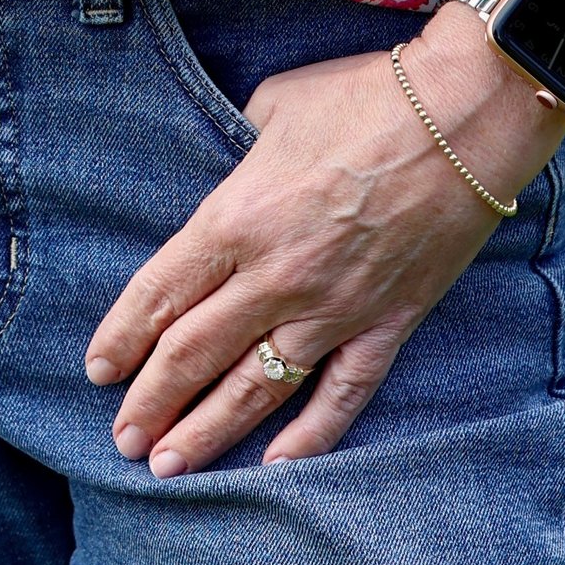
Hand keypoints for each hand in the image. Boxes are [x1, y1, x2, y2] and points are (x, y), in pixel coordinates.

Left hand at [84, 12, 564, 471]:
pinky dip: (310, 436)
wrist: (465, 116)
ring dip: (207, 432)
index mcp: (237, 219)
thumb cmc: (365, 98)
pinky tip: (276, 464)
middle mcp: (276, 276)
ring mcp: (335, 308)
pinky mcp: (388, 323)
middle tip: (121, 440)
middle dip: (150, 402)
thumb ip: (238, 153)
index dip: (123, 338)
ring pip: (256, 388)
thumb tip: (230, 179)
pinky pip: (343, 395)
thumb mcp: (273, 105)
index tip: (98, 371)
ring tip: (168, 467)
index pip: (160, 294)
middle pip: (195, 354)